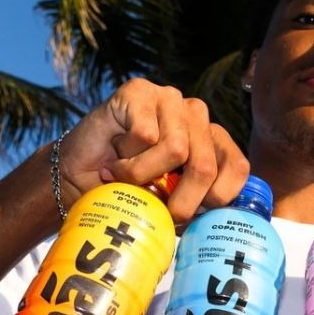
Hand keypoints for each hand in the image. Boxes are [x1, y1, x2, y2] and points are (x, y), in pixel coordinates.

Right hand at [58, 78, 249, 224]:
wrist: (75, 175)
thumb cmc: (126, 190)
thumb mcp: (170, 201)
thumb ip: (196, 203)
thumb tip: (213, 223)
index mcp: (212, 139)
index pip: (237, 167)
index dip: (216, 199)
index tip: (191, 215)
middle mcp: (197, 114)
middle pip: (205, 166)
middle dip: (180, 203)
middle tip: (156, 212)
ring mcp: (170, 99)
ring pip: (176, 150)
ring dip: (144, 177)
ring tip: (125, 178)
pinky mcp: (141, 91)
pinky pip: (145, 135)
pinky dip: (125, 159)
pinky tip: (113, 159)